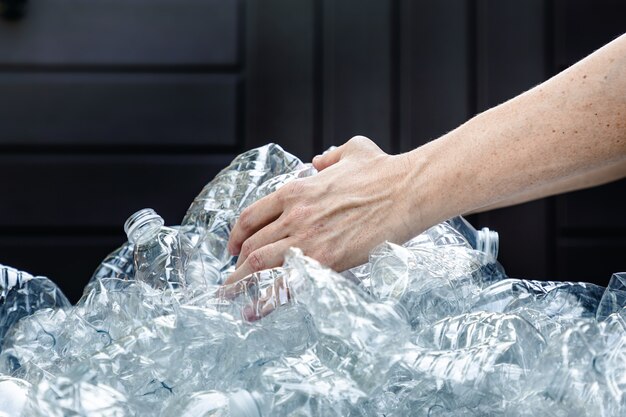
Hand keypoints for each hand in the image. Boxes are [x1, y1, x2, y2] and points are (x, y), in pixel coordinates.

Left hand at [223, 136, 419, 285]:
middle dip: (236, 265)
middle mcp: (294, 216)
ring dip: (241, 282)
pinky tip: (255, 310)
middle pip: (251, 245)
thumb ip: (329, 157)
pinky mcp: (325, 261)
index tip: (233, 247)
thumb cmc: (382, 171)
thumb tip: (318, 161)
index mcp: (295, 191)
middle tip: (231, 277)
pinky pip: (286, 284)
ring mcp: (308, 240)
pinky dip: (266, 300)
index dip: (236, 235)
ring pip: (259, 264)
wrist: (406, 191)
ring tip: (232, 295)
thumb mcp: (351, 150)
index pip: (251, 217)